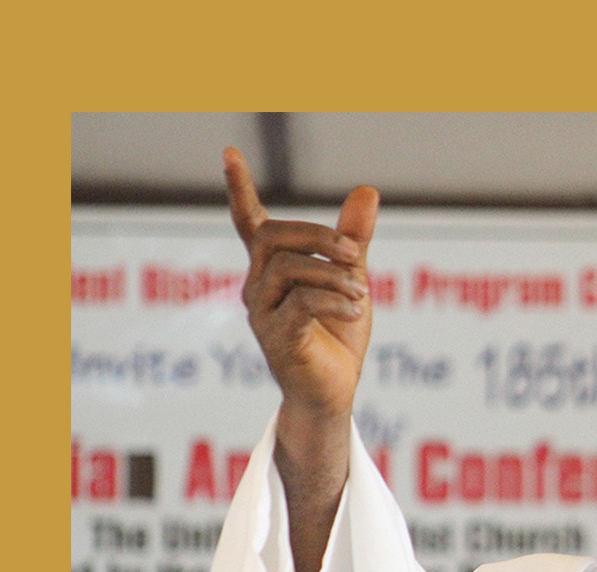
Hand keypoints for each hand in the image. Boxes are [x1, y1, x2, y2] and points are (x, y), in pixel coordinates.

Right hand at [223, 147, 377, 422]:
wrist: (331, 394)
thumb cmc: (336, 338)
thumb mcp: (350, 281)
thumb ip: (354, 239)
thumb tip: (367, 190)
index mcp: (271, 270)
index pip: (249, 223)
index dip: (239, 188)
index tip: (229, 152)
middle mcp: (258, 286)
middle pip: (272, 238)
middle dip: (317, 236)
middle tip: (355, 254)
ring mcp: (262, 312)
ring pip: (287, 269)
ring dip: (332, 276)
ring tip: (362, 295)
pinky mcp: (277, 337)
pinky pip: (300, 304)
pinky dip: (333, 302)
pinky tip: (355, 311)